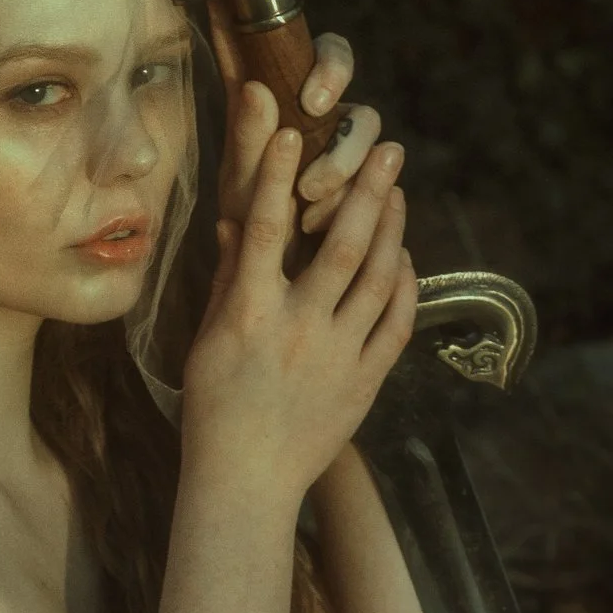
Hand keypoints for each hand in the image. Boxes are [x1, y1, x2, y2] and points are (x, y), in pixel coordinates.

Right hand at [183, 84, 416, 498]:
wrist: (245, 482)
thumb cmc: (216, 409)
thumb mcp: (209, 339)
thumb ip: (229, 279)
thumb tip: (236, 221)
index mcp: (248, 314)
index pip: (262, 229)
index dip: (273, 174)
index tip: (288, 130)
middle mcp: (297, 329)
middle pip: (342, 244)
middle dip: (368, 190)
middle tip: (388, 149)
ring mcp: (337, 356)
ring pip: (377, 277)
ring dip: (393, 227)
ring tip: (399, 190)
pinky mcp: (364, 382)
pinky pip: (395, 323)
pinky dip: (403, 284)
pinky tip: (403, 257)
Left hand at [208, 13, 386, 235]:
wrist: (264, 281)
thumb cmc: (245, 220)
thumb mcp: (238, 182)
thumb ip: (245, 137)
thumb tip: (255, 88)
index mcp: (295, 99)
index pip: (331, 56)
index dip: (334, 69)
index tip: (314, 101)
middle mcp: (330, 123)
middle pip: (362, 110)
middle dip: (345, 146)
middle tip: (313, 178)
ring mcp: (351, 158)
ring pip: (374, 150)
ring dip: (346, 178)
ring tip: (310, 214)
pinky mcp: (369, 193)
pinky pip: (381, 192)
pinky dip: (354, 209)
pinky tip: (321, 230)